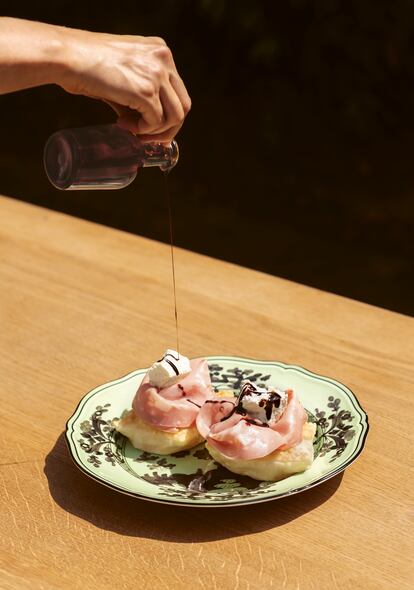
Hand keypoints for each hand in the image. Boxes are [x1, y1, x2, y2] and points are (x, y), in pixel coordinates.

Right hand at [59, 30, 190, 141]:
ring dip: (154, 132)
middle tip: (147, 138)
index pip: (178, 91)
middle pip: (183, 106)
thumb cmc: (86, 63)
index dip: (168, 115)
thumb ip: (141, 92)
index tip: (152, 128)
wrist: (67, 56)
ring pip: (174, 117)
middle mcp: (163, 59)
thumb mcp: (123, 70)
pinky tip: (122, 124)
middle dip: (167, 129)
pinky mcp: (146, 91)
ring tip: (132, 131)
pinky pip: (156, 122)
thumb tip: (147, 125)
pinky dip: (142, 131)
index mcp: (160, 51)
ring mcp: (157, 74)